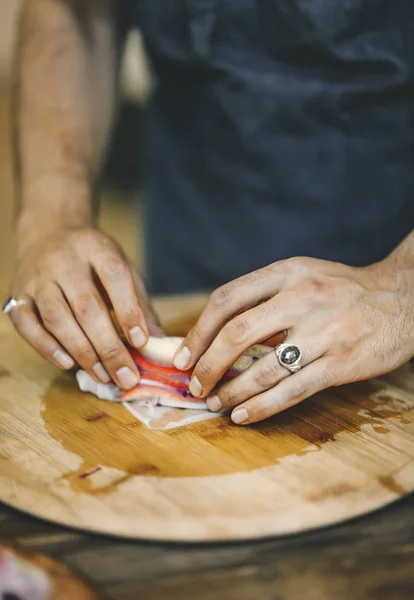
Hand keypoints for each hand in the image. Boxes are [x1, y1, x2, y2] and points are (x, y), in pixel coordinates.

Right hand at [10, 226, 162, 388]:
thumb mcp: (122, 268)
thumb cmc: (93, 259)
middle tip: (126, 377)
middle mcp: (65, 260)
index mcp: (97, 247)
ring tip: (103, 376)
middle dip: (109, 347)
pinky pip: (27, 324)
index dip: (128, 310)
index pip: (114, 276)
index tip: (141, 341)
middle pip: (87, 306)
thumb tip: (160, 343)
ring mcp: (38, 277)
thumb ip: (140, 303)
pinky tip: (68, 364)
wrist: (48, 232)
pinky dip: (46, 347)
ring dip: (82, 352)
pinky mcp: (18, 294)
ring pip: (56, 318)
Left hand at [174, 256, 413, 423]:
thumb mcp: (304, 275)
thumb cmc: (344, 289)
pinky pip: (291, 390)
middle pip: (236, 333)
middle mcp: (301, 298)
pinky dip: (261, 406)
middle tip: (193, 384)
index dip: (198, 330)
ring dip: (231, 390)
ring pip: (262, 368)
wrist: (404, 298)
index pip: (227, 298)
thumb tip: (218, 333)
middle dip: (207, 364)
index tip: (182, 355)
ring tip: (214, 402)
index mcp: (286, 273)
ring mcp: (322, 331)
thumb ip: (265, 296)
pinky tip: (242, 415)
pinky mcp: (340, 363)